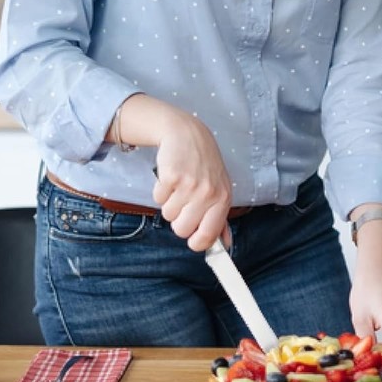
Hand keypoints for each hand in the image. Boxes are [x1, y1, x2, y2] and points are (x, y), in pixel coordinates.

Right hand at [146, 109, 231, 251]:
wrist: (189, 135)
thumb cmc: (205, 166)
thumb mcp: (220, 190)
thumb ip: (220, 220)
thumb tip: (224, 246)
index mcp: (223, 200)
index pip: (208, 236)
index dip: (196, 242)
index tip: (192, 237)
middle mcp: (208, 193)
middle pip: (182, 230)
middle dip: (179, 219)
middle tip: (185, 200)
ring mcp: (190, 185)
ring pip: (168, 216)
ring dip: (170, 203)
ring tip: (180, 185)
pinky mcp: (171, 177)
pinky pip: (157, 199)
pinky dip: (160, 191)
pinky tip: (171, 177)